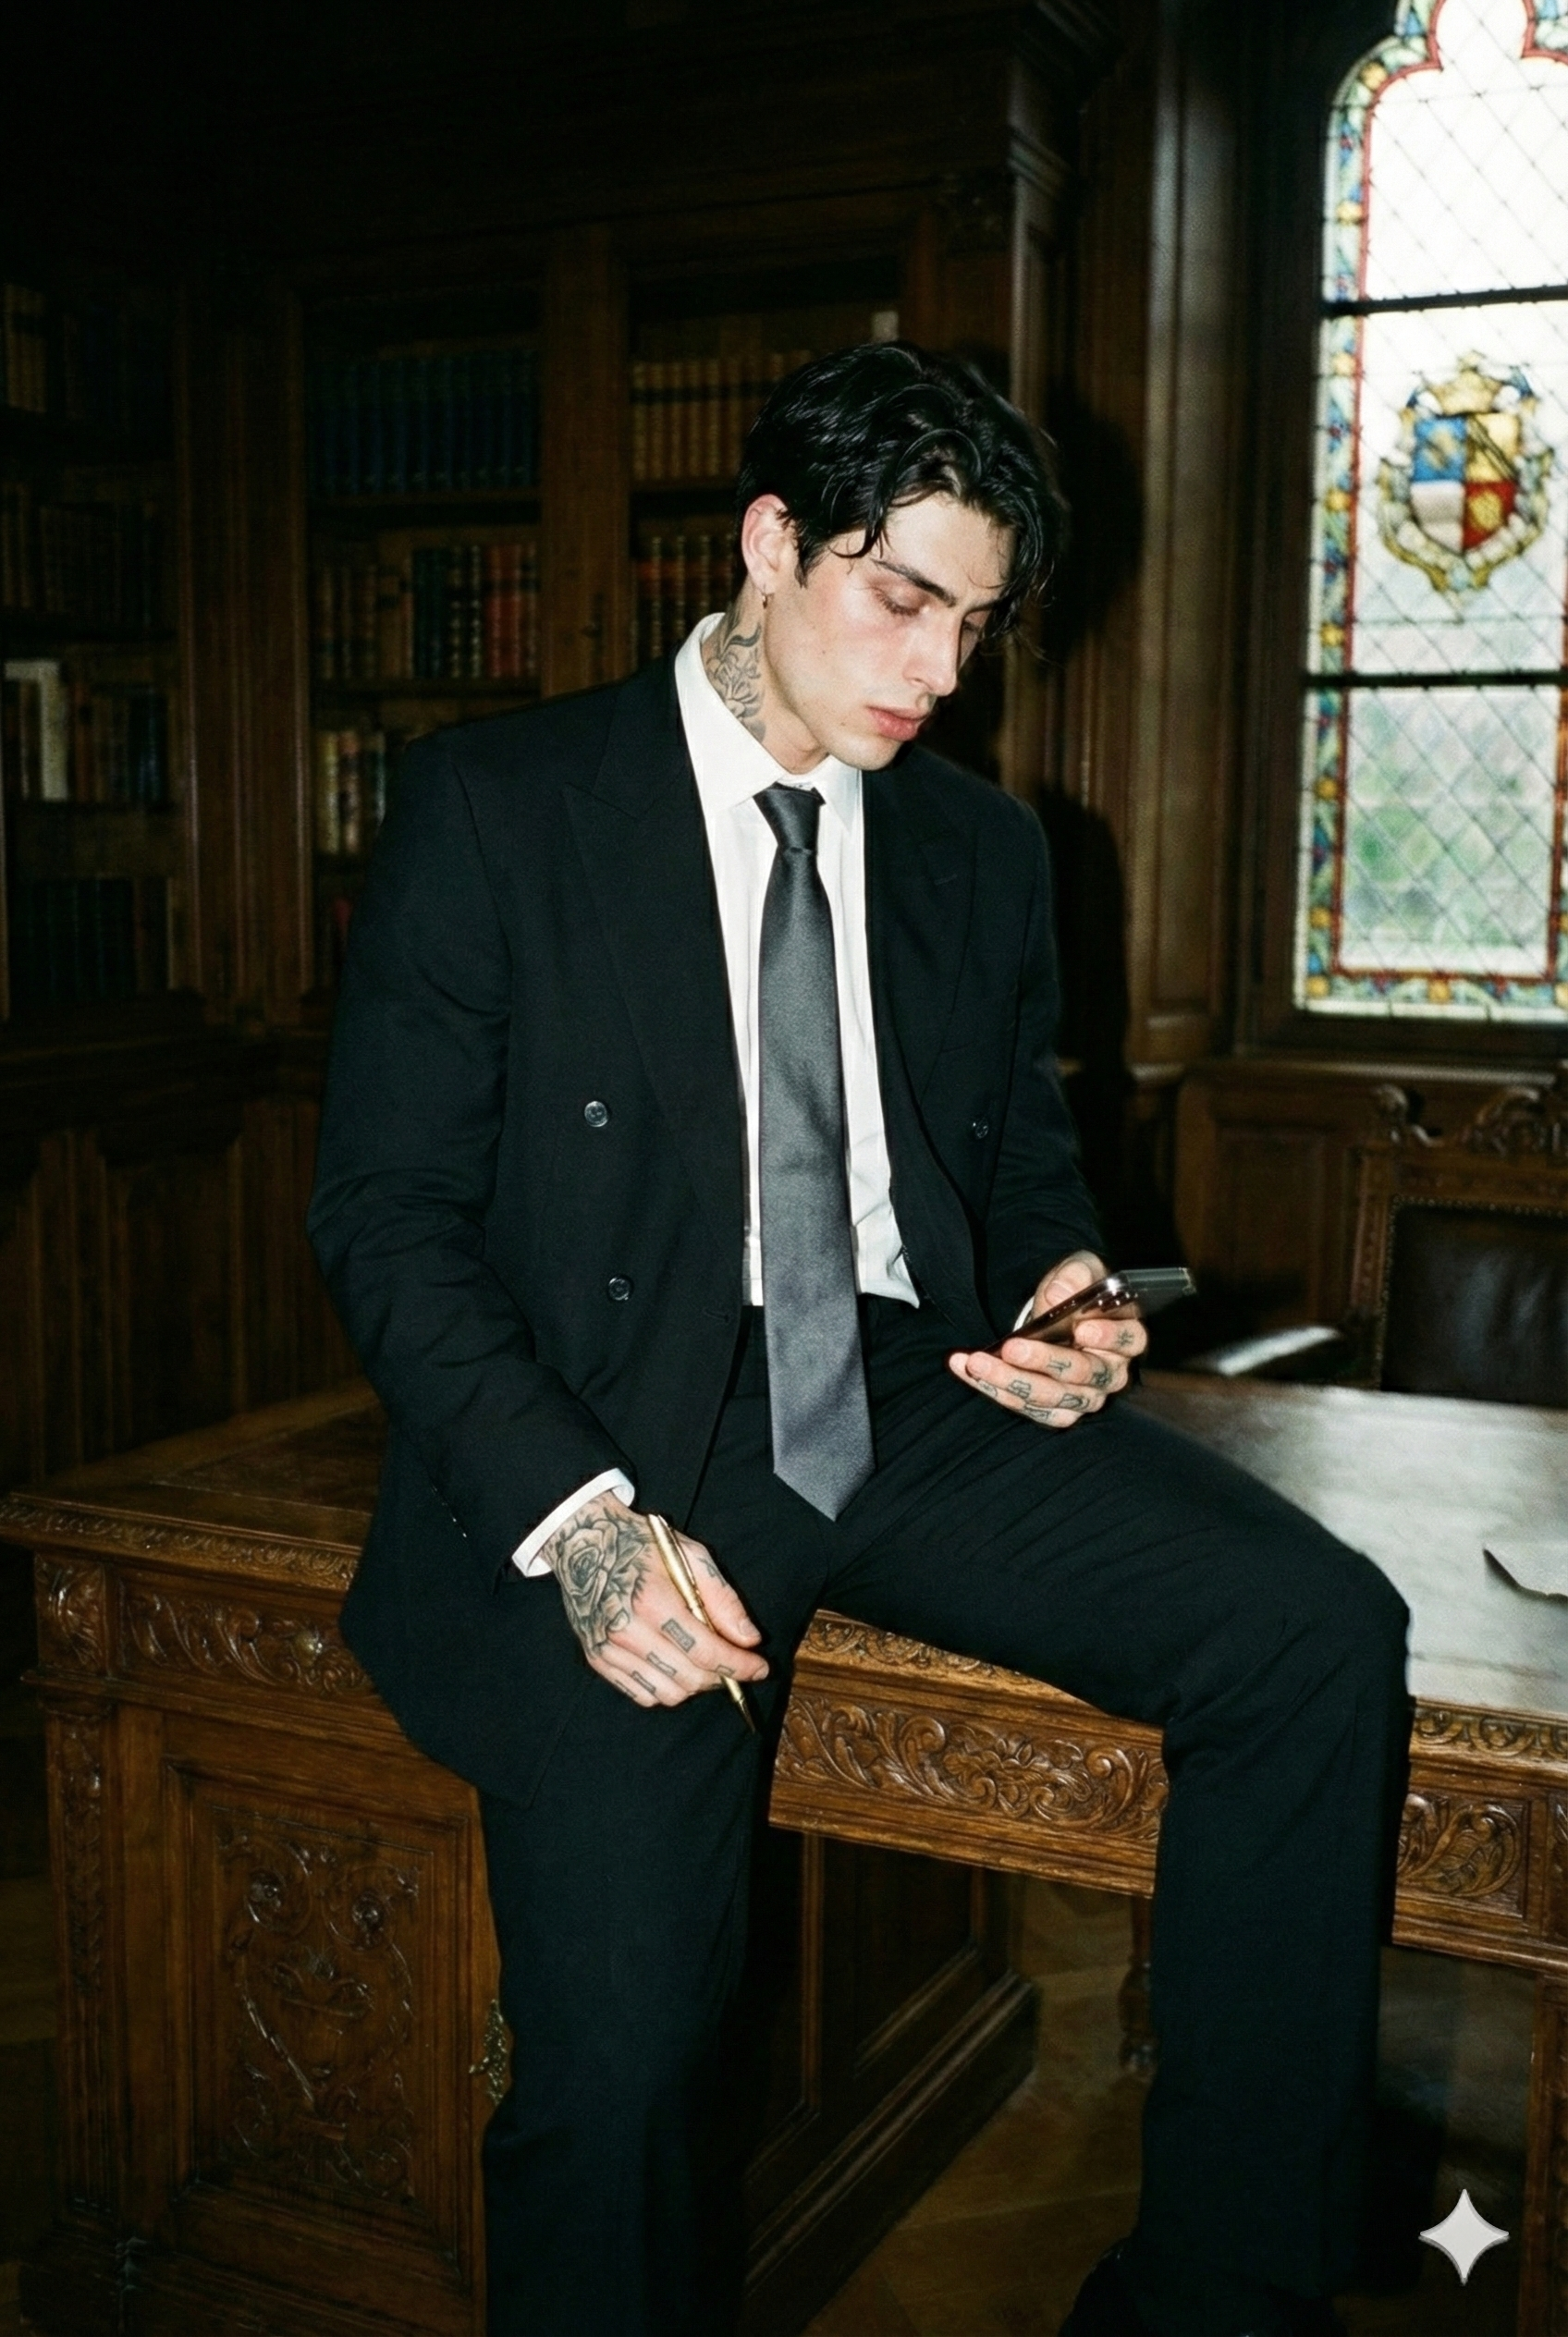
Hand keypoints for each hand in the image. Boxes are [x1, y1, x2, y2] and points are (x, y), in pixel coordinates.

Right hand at [542, 1491, 768, 1709]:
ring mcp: (608, 1649)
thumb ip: (722, 1599)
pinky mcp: (597, 1660)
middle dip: (722, 1677)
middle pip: (689, 1678)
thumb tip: (749, 1639)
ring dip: (695, 1685)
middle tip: (735, 1663)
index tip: (760, 1668)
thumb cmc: (641, 1545)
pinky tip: (674, 1665)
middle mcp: (626, 1631)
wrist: (583, 1544)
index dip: (738, 1665)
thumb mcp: (690, 1555)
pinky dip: (666, 1689)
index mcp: (652, 1601)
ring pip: (667, 1694)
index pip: (705, 1651)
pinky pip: (642, 1695)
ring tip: (703, 1662)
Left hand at [946, 1251, 1146, 1428]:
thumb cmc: (1075, 1292)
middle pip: (1085, 1374)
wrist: (1057, 1314)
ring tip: (977, 1362)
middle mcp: (1111, 1371)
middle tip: (1012, 1347)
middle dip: (1045, 1361)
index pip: (1130, 1339)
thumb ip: (1074, 1276)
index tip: (1082, 1330)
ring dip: (1012, 1382)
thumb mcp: (1078, 1271)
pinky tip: (966, 1368)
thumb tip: (1058, 1295)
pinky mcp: (1058, 1410)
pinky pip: (1030, 1408)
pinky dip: (995, 1390)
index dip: (1109, 1337)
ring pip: (1053, 1398)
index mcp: (1126, 1334)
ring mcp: (1086, 1396)